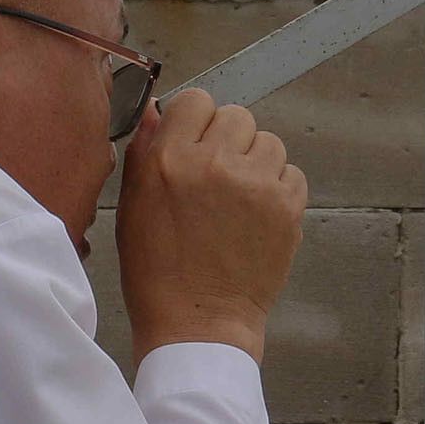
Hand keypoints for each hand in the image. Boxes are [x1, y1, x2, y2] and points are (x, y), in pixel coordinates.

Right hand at [115, 91, 306, 366]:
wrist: (200, 322)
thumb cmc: (158, 271)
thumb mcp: (132, 206)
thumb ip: (144, 150)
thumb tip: (154, 109)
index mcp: (170, 159)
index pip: (196, 100)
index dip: (196, 122)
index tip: (195, 144)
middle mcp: (215, 164)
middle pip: (236, 115)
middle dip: (228, 141)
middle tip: (217, 176)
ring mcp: (256, 184)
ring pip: (268, 141)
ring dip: (256, 162)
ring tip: (239, 198)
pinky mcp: (288, 207)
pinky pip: (292, 173)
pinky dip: (279, 189)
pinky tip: (258, 215)